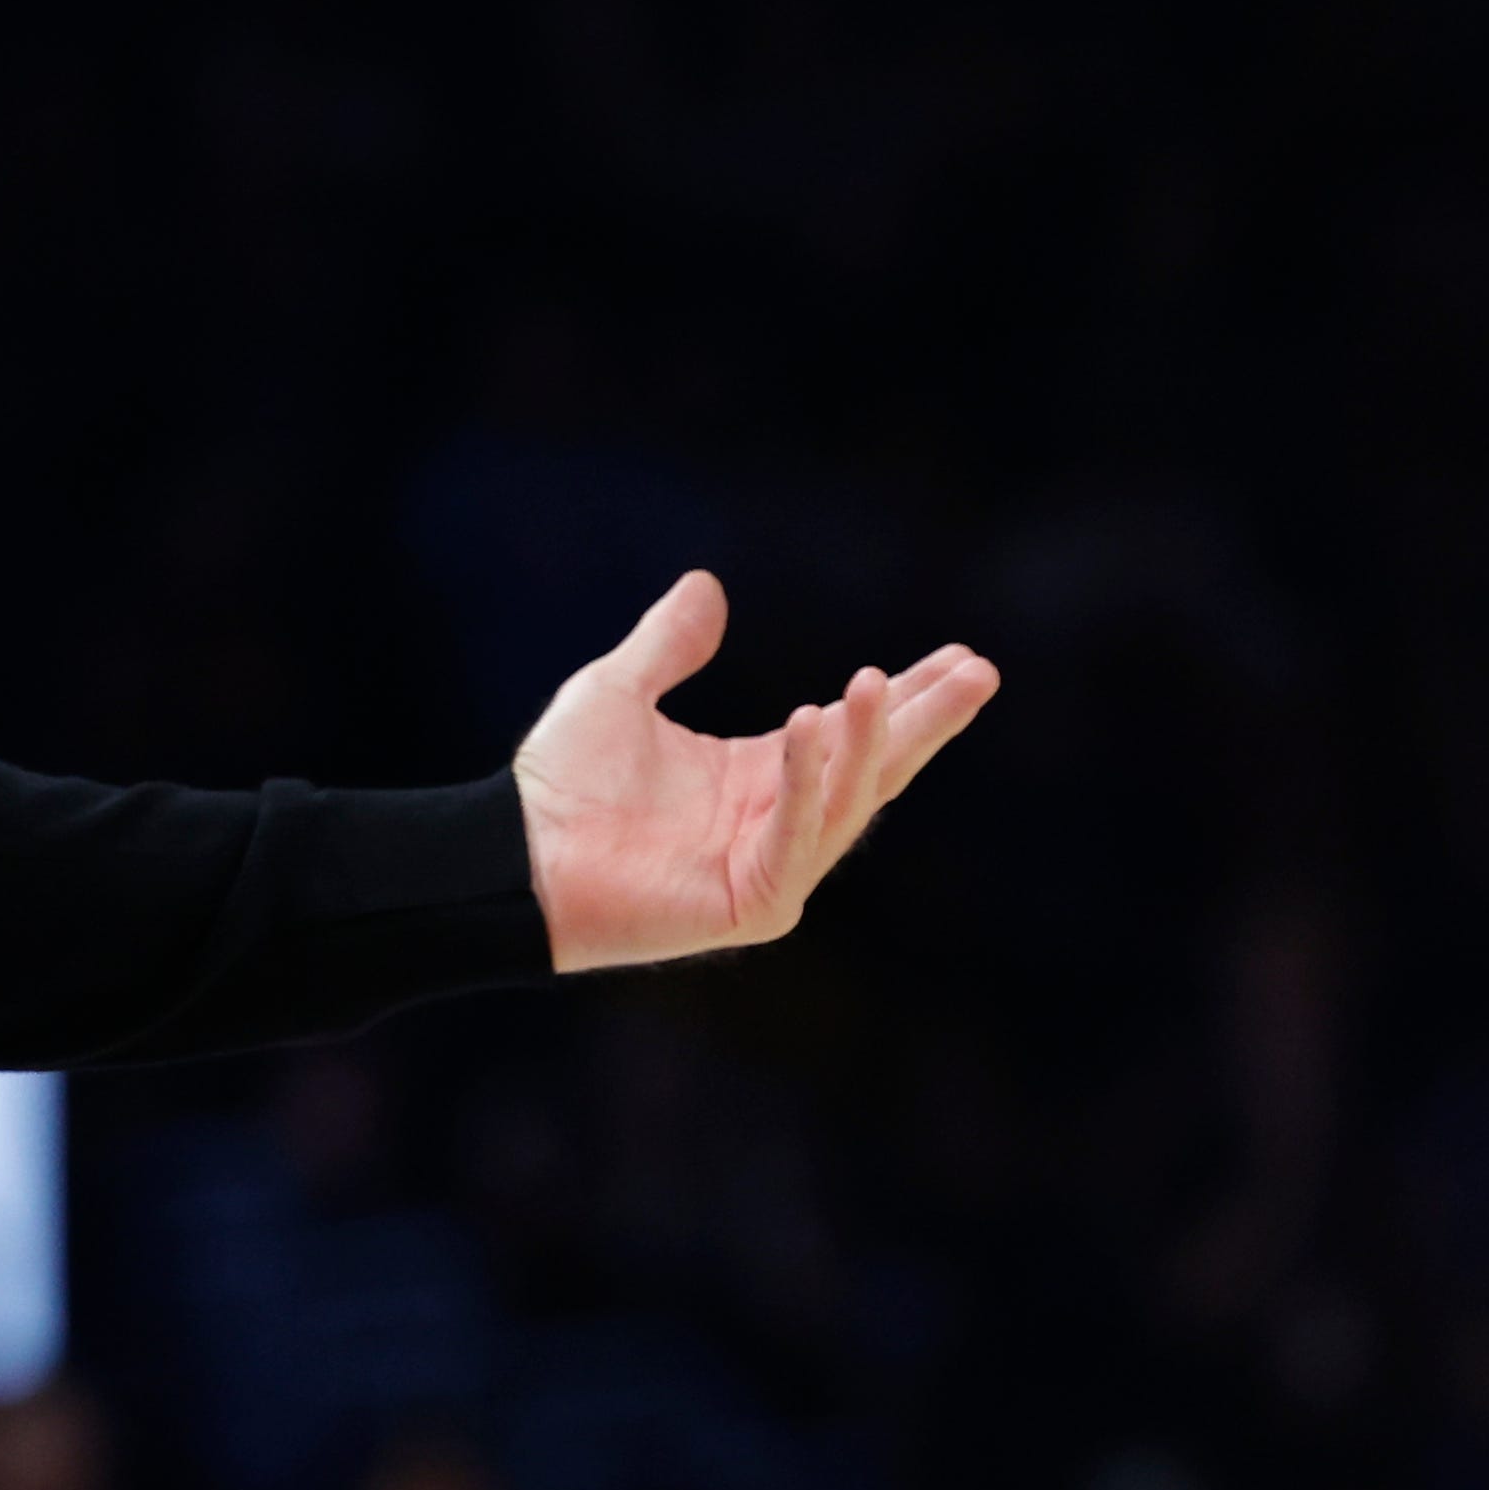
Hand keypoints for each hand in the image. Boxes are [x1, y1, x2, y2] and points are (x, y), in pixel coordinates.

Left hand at [512, 570, 996, 971]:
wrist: (509, 852)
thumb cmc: (559, 785)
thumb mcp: (618, 691)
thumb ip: (668, 644)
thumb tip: (707, 586)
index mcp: (759, 777)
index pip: (851, 734)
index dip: (904, 697)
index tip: (959, 656)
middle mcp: (776, 821)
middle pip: (872, 767)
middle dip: (924, 720)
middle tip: (979, 672)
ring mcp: (769, 867)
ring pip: (843, 800)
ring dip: (866, 740)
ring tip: (877, 682)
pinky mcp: (750, 903)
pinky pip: (796, 837)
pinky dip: (807, 781)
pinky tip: (815, 724)